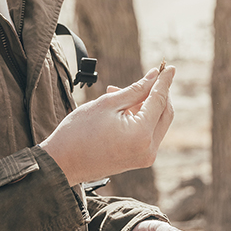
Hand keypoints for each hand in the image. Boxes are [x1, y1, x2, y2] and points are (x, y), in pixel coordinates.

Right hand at [39, 66, 174, 185]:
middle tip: (150, 75)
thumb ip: (136, 89)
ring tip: (118, 92)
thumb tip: (155, 76)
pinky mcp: (138, 159)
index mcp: (142, 134)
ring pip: (156, 122)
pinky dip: (140, 118)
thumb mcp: (108, 103)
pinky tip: (121, 107)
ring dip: (145, 104)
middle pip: (165, 113)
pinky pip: (147, 133)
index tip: (169, 66)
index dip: (164, 81)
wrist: (61, 164)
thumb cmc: (78, 132)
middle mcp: (149, 149)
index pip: (160, 100)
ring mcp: (145, 157)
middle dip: (158, 92)